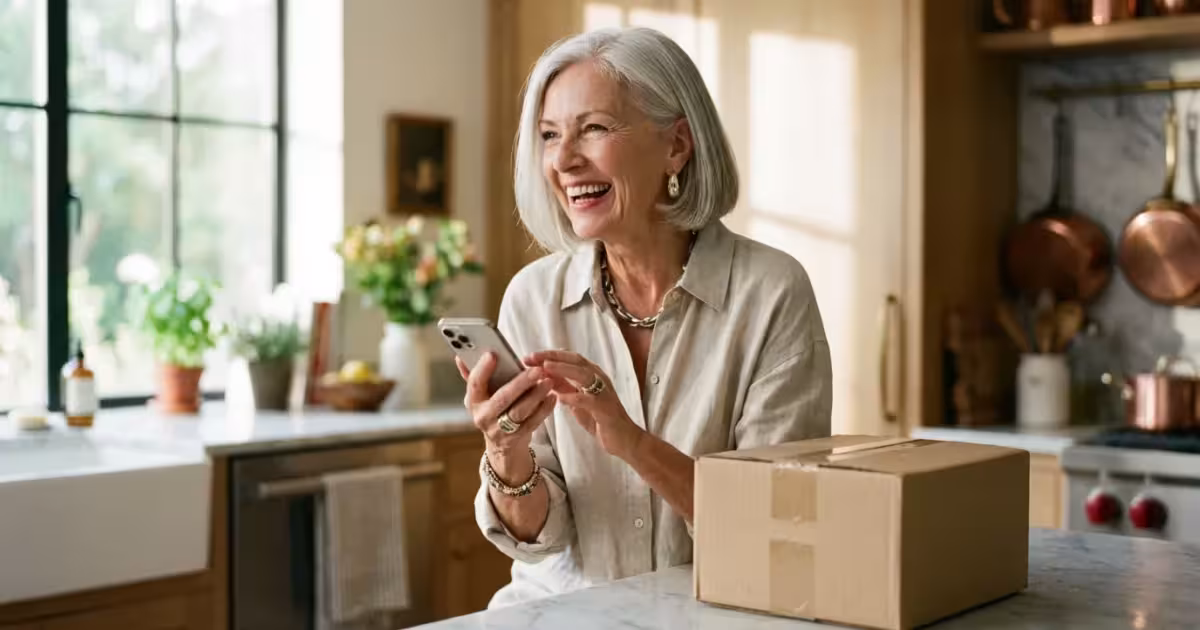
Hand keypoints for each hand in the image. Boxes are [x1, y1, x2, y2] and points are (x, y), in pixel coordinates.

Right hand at [456, 352, 555, 459]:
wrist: (501, 445)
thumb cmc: (492, 410)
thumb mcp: (480, 396)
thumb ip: (474, 375)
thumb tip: (460, 355)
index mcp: (473, 402)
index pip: (474, 384)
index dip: (482, 369)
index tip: (493, 354)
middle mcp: (484, 417)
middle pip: (502, 398)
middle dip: (520, 383)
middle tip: (537, 370)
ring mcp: (500, 430)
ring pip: (520, 412)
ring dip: (535, 396)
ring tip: (548, 381)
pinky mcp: (517, 438)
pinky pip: (532, 423)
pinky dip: (544, 409)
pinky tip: (552, 397)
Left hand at [524, 350, 644, 460]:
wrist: (624, 439)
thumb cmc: (600, 419)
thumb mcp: (577, 400)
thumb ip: (564, 387)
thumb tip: (544, 375)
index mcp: (592, 375)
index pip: (569, 358)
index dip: (549, 355)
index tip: (529, 357)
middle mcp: (599, 379)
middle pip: (575, 361)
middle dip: (552, 357)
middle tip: (532, 358)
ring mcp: (603, 393)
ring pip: (583, 375)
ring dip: (563, 370)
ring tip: (545, 369)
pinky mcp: (606, 409)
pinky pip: (589, 400)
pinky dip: (575, 397)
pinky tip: (560, 398)